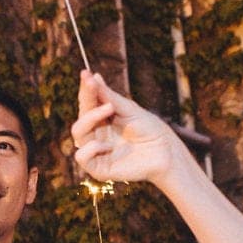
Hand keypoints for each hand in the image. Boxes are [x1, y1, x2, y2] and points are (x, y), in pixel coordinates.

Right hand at [71, 71, 181, 186]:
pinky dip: (90, 148)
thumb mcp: (128, 109)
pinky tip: (107, 145)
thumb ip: (108, 96)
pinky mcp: (98, 168)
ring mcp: (96, 151)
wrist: (165, 152)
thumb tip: (93, 76)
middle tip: (93, 86)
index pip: (88, 103)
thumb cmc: (149, 129)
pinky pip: (81, 157)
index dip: (85, 89)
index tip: (85, 74)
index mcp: (102, 119)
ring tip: (109, 109)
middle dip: (86, 99)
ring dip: (89, 119)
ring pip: (77, 133)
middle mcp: (96, 134)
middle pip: (81, 115)